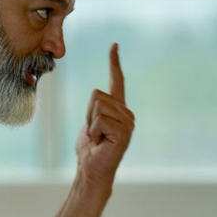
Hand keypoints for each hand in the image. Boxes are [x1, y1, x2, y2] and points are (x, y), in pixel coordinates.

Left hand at [75, 43, 134, 188]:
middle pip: (97, 95)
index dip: (114, 62)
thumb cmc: (90, 150)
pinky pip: (99, 120)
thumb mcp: (91, 123)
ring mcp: (128, 122)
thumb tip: (97, 97)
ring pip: (97, 106)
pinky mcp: (124, 131)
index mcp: (119, 109)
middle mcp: (127, 113)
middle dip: (89, 114)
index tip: (114, 45)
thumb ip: (96, 110)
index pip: (117, 81)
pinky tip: (101, 143)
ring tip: (98, 139)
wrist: (92, 171)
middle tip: (95, 134)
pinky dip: (94, 132)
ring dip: (91, 124)